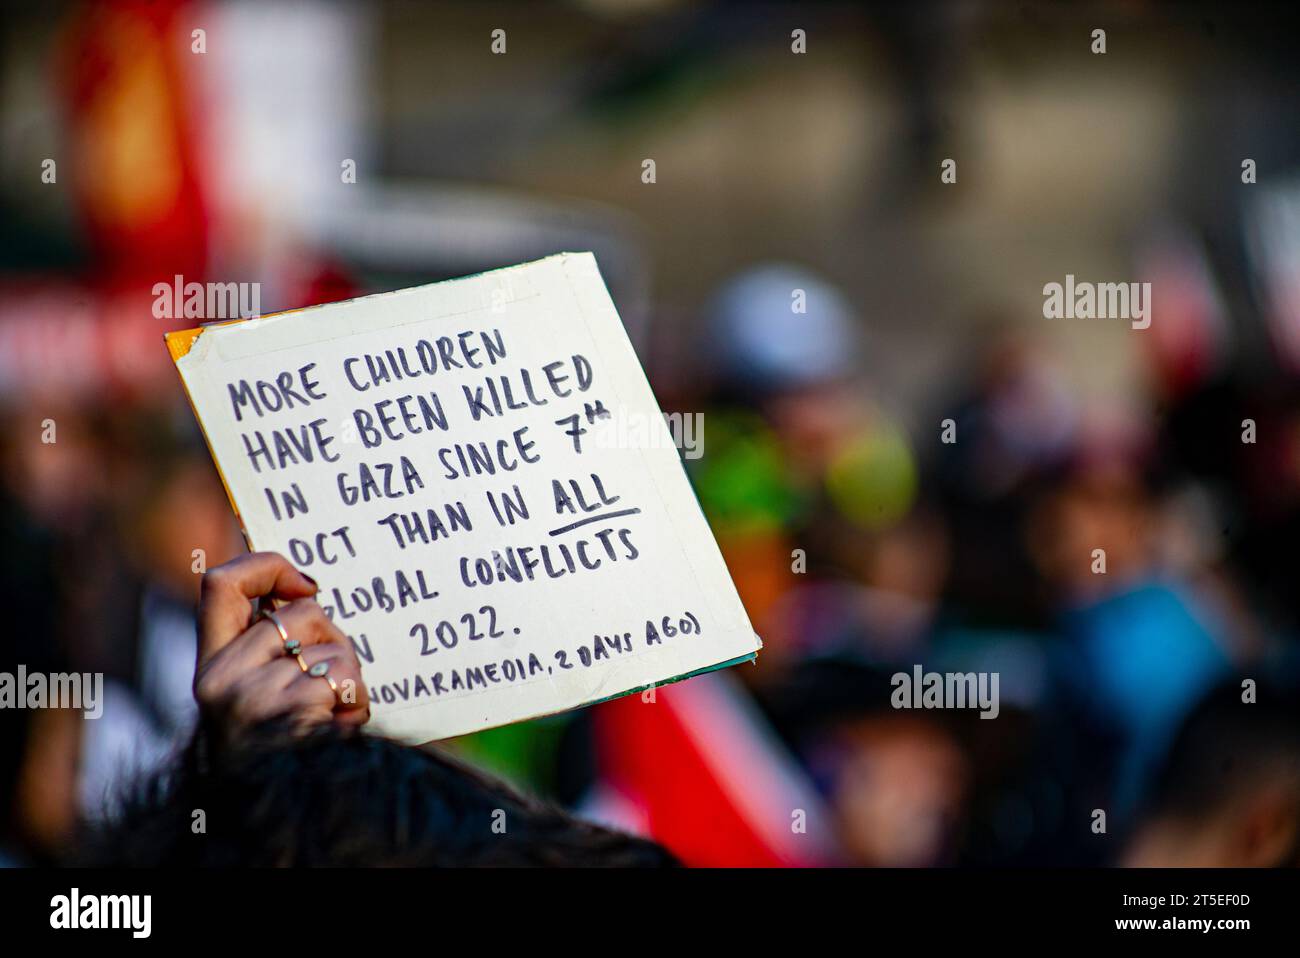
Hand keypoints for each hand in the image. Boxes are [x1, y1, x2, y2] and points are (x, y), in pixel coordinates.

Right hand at [194, 552, 368, 744]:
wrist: (287, 807)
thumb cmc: (288, 741)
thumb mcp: (263, 687)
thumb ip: (270, 642)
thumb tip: (304, 587)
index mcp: (210, 665)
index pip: (218, 583)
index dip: (265, 564)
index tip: (305, 583)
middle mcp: (219, 679)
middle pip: (301, 611)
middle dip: (335, 636)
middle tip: (332, 677)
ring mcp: (251, 697)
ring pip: (332, 645)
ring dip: (350, 675)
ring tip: (334, 710)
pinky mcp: (288, 711)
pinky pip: (343, 677)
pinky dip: (356, 699)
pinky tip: (341, 725)